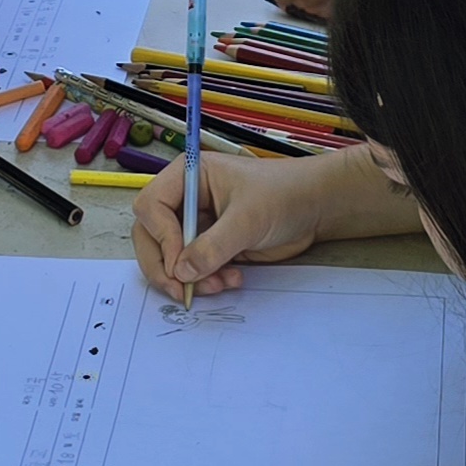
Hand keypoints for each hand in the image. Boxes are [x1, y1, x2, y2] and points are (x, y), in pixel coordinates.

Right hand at [135, 146, 335, 297]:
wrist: (314, 209)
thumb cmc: (283, 195)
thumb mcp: (247, 219)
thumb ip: (213, 247)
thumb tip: (181, 273)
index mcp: (188, 176)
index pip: (152, 207)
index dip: (162, 237)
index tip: (180, 264)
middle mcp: (186, 199)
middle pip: (151, 236)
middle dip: (165, 265)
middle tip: (181, 290)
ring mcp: (197, 224)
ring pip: (170, 258)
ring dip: (188, 278)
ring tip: (219, 285)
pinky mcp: (210, 246)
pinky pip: (192, 269)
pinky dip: (205, 281)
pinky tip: (231, 280)